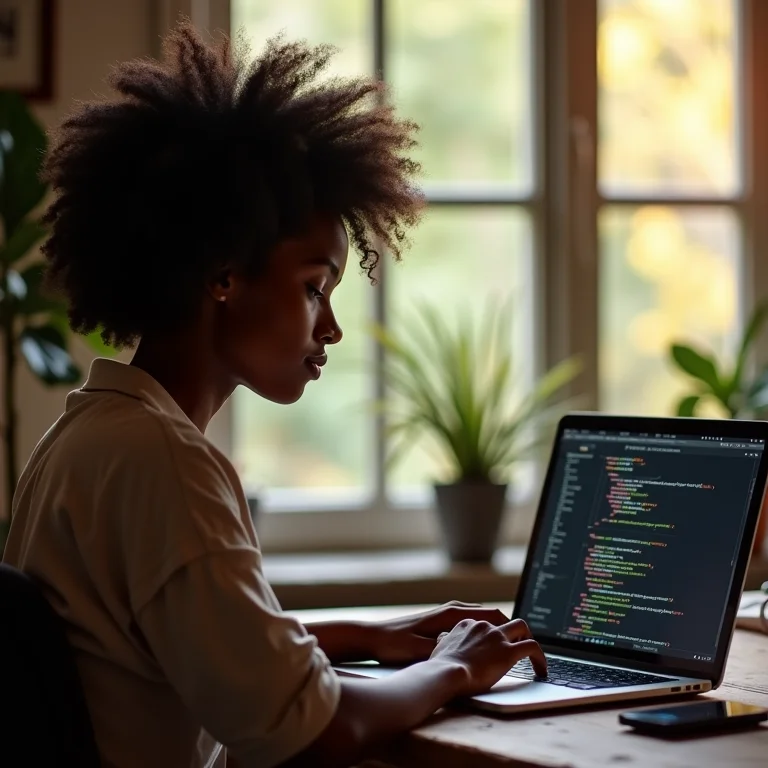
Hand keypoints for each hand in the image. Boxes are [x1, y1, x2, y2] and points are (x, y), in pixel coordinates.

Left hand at [366, 601, 512, 664]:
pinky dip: (483, 632)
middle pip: (492, 615)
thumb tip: (474, 652)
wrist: (373, 637)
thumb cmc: (396, 644)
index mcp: (453, 614)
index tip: (527, 641)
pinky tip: (483, 649)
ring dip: (496, 631)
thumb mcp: (424, 650)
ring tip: (509, 650)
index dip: (512, 627)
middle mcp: (452, 610)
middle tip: (524, 647)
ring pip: (482, 619)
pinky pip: (471, 624)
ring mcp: (446, 615)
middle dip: (508, 630)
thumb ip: (448, 648)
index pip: (495, 614)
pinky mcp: (440, 622)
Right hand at [430, 617, 546, 696]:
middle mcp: (484, 626)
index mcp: (467, 624)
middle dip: (515, 631)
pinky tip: (542, 670)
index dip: (494, 636)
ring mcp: (497, 637)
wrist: (446, 674)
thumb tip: (443, 638)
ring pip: (522, 626)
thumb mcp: (439, 647)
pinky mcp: (509, 652)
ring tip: (534, 656)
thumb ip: (445, 640)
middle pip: (506, 621)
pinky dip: (540, 657)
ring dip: (529, 639)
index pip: (486, 625)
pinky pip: (532, 647)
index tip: (497, 647)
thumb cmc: (440, 666)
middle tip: (519, 646)